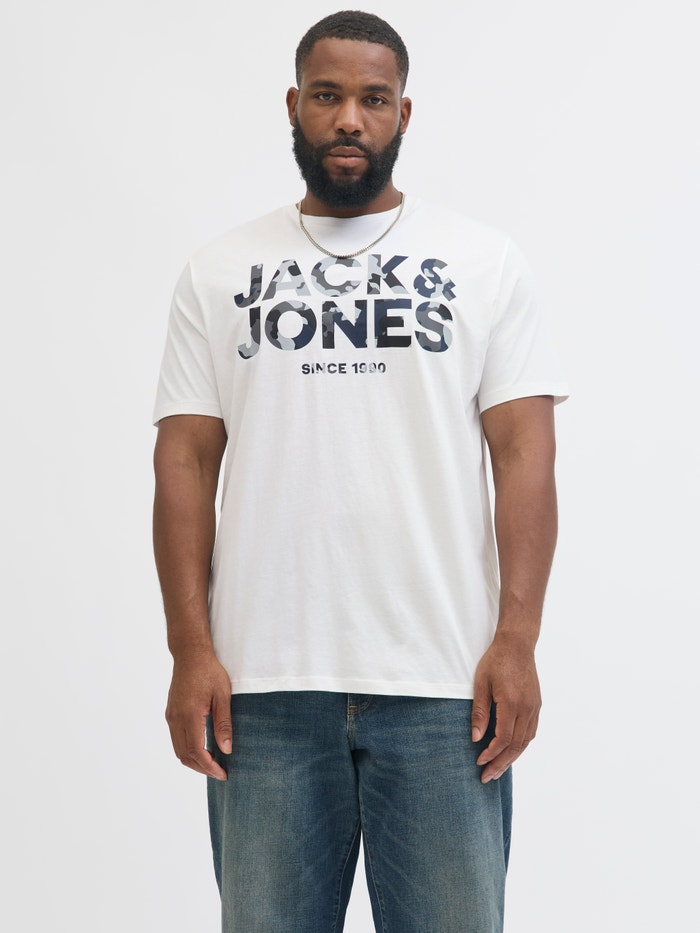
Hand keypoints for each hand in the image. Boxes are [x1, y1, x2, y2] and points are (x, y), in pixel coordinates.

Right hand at [165, 649, 231, 779]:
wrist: (190, 654)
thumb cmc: (209, 671)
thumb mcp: (223, 696)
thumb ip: (223, 724)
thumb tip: (226, 750)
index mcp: (189, 715)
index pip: (197, 752)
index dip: (209, 767)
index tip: (223, 773)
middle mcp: (175, 719)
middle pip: (184, 756)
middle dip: (202, 768)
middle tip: (220, 772)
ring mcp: (171, 716)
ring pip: (178, 750)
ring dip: (194, 761)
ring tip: (213, 764)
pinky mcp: (170, 713)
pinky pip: (177, 739)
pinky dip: (188, 750)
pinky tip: (203, 749)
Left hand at [471, 633, 540, 782]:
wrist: (517, 645)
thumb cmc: (495, 661)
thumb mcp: (481, 684)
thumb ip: (479, 712)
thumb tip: (475, 738)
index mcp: (511, 704)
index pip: (503, 739)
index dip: (491, 754)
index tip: (479, 762)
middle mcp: (527, 709)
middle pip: (516, 746)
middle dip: (501, 764)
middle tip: (487, 777)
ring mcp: (534, 708)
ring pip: (526, 742)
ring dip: (512, 758)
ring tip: (498, 769)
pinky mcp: (537, 705)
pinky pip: (531, 732)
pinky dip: (521, 746)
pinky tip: (511, 752)